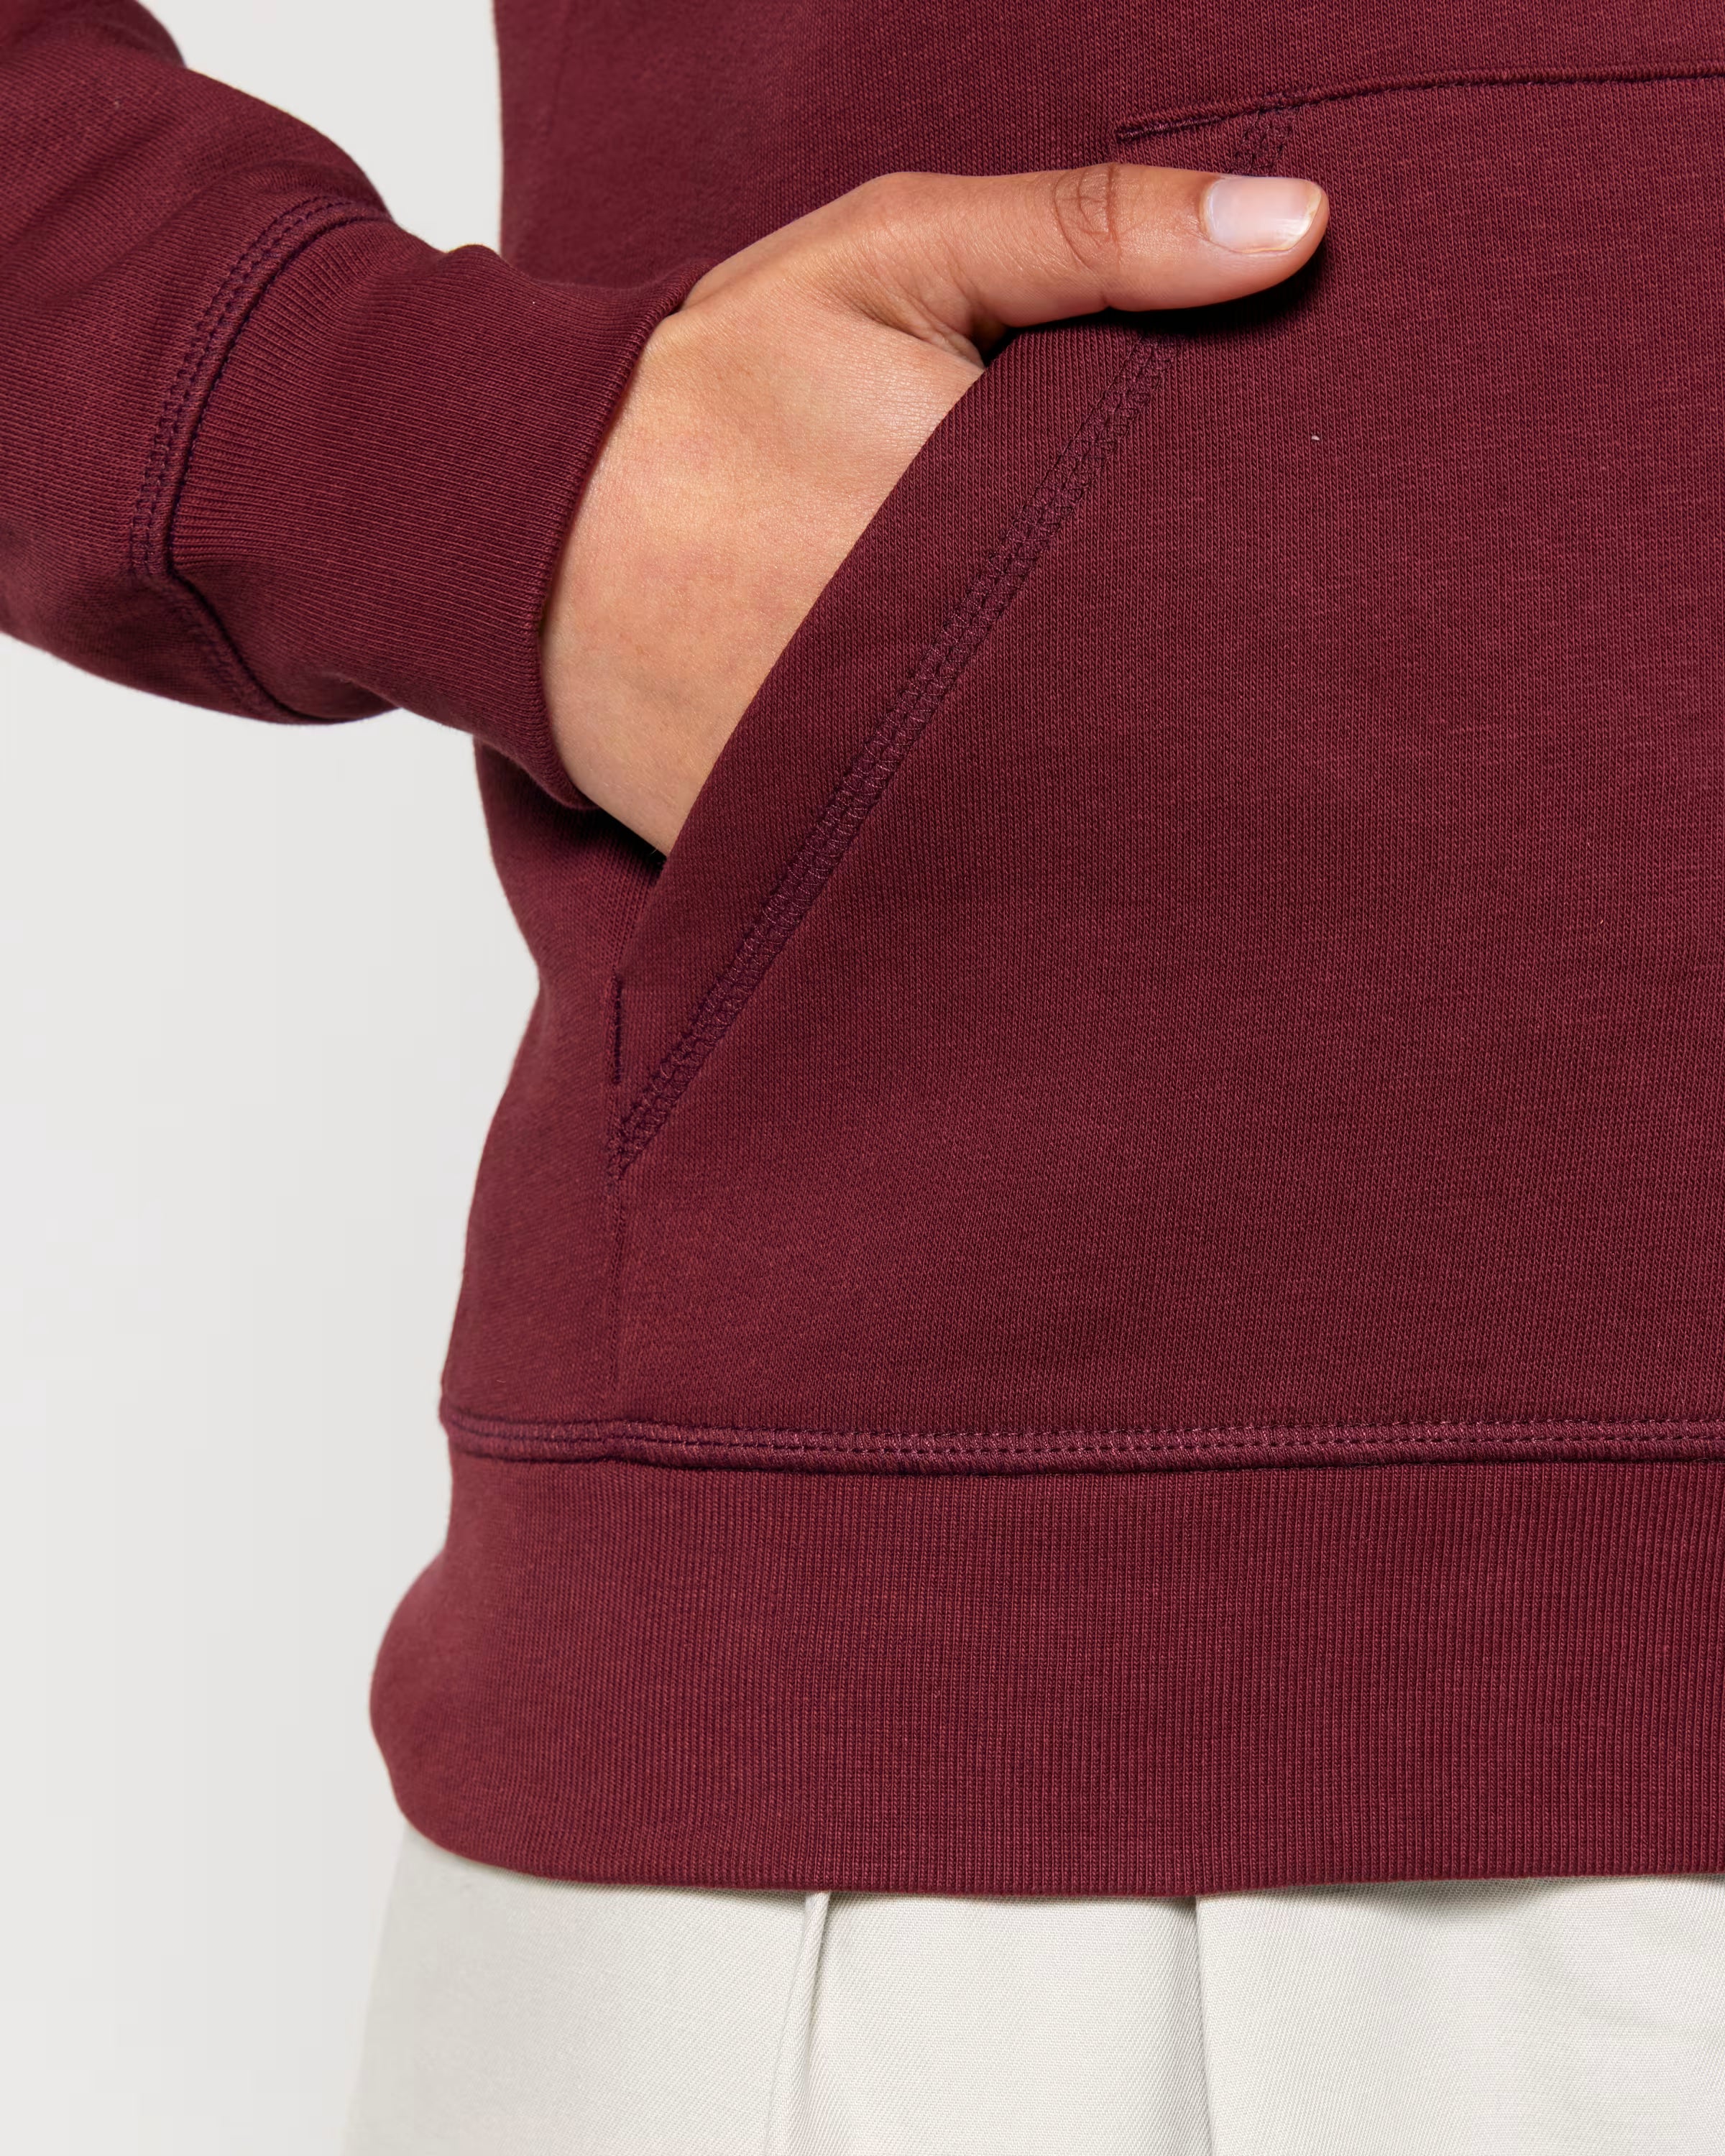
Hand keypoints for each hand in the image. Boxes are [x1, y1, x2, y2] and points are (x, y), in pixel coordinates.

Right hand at [541, 165, 1327, 851]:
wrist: (520, 525)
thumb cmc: (715, 379)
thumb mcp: (894, 255)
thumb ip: (1095, 233)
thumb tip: (1303, 230)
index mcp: (981, 517)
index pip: (1186, 569)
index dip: (1265, 583)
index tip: (1316, 583)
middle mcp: (934, 672)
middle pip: (1142, 705)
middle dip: (1206, 692)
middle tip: (1289, 692)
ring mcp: (869, 778)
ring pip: (1060, 804)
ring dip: (1116, 779)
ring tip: (1195, 772)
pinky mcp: (814, 848)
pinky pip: (950, 863)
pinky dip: (1005, 846)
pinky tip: (1048, 814)